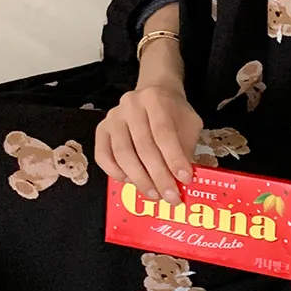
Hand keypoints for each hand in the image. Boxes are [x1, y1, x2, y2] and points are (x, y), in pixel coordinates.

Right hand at [95, 54, 204, 197]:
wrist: (155, 94)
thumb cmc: (173, 113)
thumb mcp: (189, 124)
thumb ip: (186, 148)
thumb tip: (182, 180)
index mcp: (155, 99)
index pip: (164, 133)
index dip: (174, 159)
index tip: (185, 179)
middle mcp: (131, 105)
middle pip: (143, 146)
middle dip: (159, 176)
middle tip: (170, 196)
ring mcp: (113, 117)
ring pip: (122, 154)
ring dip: (139, 179)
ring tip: (154, 194)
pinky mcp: (102, 129)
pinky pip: (103, 155)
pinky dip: (115, 172)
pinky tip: (130, 182)